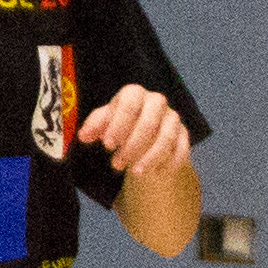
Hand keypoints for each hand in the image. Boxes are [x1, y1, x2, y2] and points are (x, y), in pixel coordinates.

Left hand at [77, 83, 191, 189]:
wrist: (144, 131)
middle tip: (116, 164)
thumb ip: (94, 126)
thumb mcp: (104, 122)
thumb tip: (84, 136)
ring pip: (166, 138)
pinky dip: (170, 163)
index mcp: (135, 94)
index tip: (108, 145)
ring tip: (134, 173)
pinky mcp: (184, 135)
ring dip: (150, 158)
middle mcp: (157, 102)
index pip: (129, 105)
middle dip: (132, 146)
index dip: (119, 125)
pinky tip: (157, 173)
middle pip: (149, 123)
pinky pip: (182, 149)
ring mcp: (172, 118)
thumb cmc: (120, 123)